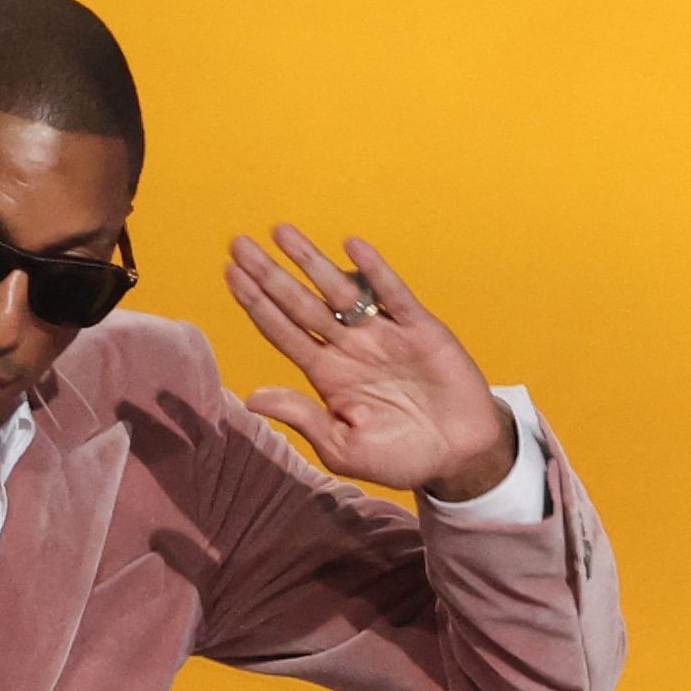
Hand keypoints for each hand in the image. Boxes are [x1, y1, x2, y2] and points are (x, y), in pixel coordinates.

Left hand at [223, 224, 516, 498]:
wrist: (459, 457)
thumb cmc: (399, 457)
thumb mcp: (342, 448)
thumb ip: (302, 417)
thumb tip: (252, 397)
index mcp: (326, 376)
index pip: (283, 332)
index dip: (257, 304)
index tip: (230, 274)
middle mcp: (349, 348)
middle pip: (301, 305)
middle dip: (270, 275)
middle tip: (239, 244)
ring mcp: (384, 335)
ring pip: (340, 291)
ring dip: (311, 262)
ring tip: (281, 233)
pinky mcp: (420, 330)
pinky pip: (393, 295)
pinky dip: (374, 271)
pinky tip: (351, 247)